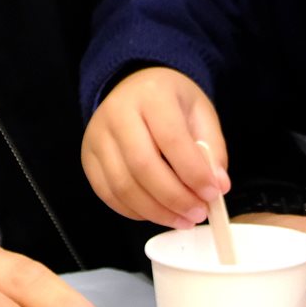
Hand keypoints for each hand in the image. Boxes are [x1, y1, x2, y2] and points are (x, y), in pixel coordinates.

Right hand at [80, 67, 228, 228]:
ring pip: (123, 186)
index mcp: (152, 95)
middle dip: (174, 198)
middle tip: (198, 214)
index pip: (171, 139)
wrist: (135, 87)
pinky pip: (108, 195)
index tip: (212, 194)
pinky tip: (158, 212)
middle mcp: (117, 112)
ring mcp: (97, 136)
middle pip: (143, 166)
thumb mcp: (201, 113)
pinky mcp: (87, 158)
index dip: (193, 172)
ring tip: (182, 219)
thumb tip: (218, 186)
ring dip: (156, 211)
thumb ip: (212, 149)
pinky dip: (135, 211)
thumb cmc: (171, 102)